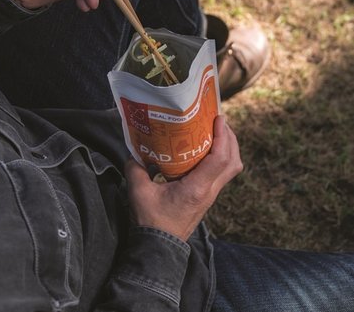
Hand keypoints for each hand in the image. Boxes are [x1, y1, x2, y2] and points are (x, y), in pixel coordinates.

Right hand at [125, 115, 242, 241]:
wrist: (160, 247)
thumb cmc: (151, 221)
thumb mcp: (138, 191)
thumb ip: (135, 167)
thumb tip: (134, 151)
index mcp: (196, 188)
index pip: (219, 160)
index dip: (223, 137)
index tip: (218, 119)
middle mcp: (208, 191)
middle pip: (233, 163)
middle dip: (230, 139)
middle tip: (218, 121)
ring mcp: (210, 195)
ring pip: (231, 169)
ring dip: (229, 148)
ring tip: (216, 132)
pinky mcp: (207, 196)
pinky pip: (222, 173)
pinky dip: (221, 157)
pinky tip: (206, 149)